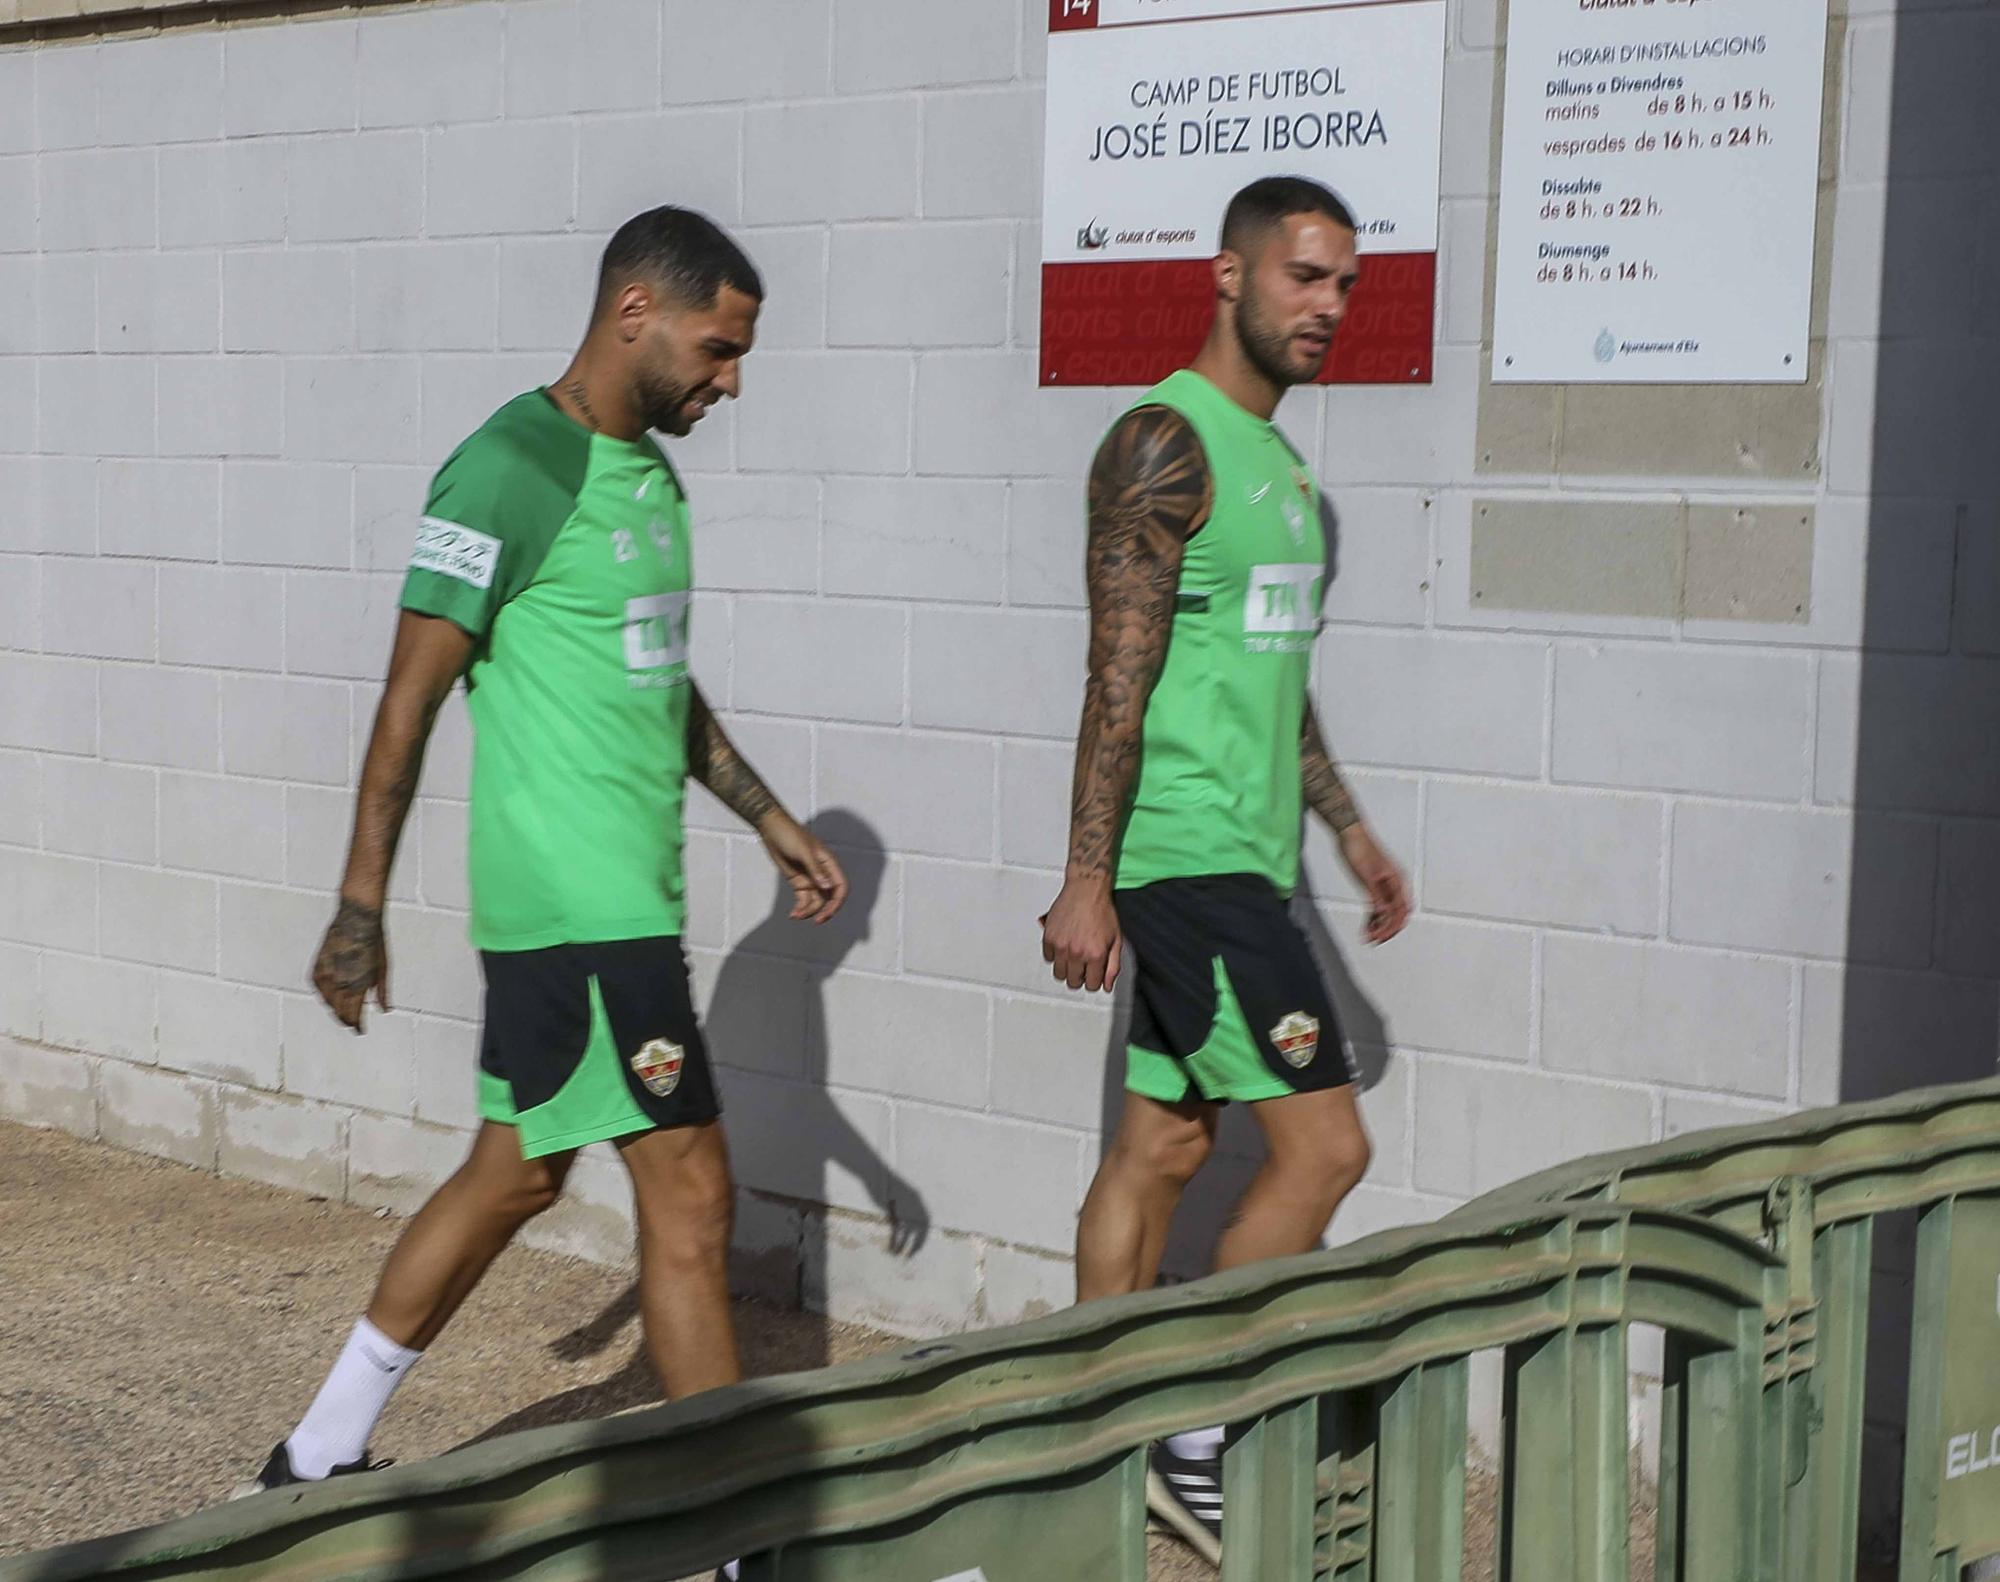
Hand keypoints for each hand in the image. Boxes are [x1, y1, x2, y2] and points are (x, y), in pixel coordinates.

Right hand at [311, 896, 388, 1031]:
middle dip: (346, 1019)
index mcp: (359, 985)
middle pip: (339, 1012)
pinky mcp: (317, 966)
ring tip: (342, 1009)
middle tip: (352, 1022)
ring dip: (335, 1008)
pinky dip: (324, 994)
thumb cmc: (374, 940)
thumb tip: (384, 1010)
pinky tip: (331, 994)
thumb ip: (382, 992)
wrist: (357, 917)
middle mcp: (340, 983)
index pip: (353, 1016)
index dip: (357, 1025)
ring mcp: (326, 975)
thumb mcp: (383, 968)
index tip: (360, 1030)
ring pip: (327, 1001)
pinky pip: (318, 988)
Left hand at [760, 812, 847, 922]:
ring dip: (808, 911)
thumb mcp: (803, 851)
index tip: (828, 912)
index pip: (840, 886)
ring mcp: (811, 878)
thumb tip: (827, 886)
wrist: (771, 829)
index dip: (837, 902)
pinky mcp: (799, 882)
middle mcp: (822, 873)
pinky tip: (793, 914)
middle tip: (817, 921)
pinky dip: (800, 908)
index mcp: (828, 864)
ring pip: (816, 901)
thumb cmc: (790, 835)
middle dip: (825, 911)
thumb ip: (815, 869)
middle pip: (830, 898)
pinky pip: (804, 900)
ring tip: (796, 915)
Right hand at [1040, 876, 1121, 991]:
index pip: (1092, 985)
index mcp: (1095, 955)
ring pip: (1059, 974)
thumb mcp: (1116, 940)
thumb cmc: (1102, 910)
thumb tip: (1107, 985)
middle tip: (1084, 967)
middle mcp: (1077, 952)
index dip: (1094, 981)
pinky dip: (1055, 955)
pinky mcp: (1049, 937)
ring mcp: (1061, 946)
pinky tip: (1064, 946)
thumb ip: (1113, 966)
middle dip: (1080, 978)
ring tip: (1073, 958)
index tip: (1094, 974)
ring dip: (1067, 969)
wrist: (1086, 889)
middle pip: (1073, 983)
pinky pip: (1048, 958)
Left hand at [1339, 824, 1410, 943]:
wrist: (1348, 832)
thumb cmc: (1358, 848)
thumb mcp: (1366, 874)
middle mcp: (1394, 884)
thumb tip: (1383, 913)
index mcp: (1397, 880)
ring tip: (1367, 937)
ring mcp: (1385, 885)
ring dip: (1379, 925)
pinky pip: (1378, 905)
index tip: (1379, 937)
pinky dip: (1373, 916)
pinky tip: (1366, 926)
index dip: (1391, 926)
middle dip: (1387, 929)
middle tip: (1374, 941)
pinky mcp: (1374, 884)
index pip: (1400, 910)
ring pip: (1387, 911)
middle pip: (1397, 914)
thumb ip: (1375, 895)